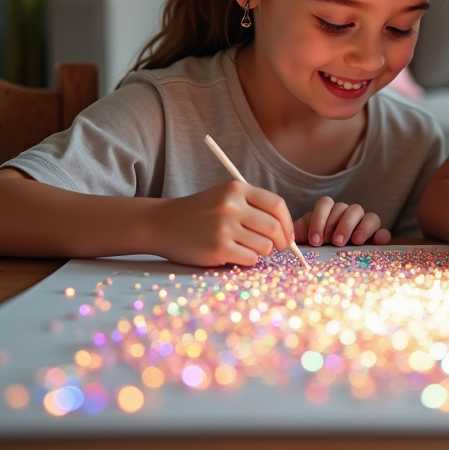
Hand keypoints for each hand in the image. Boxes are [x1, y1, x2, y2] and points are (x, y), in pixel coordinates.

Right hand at [152, 181, 295, 266]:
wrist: (161, 223)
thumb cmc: (200, 213)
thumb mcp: (225, 197)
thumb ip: (254, 207)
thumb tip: (286, 233)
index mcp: (237, 189)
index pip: (277, 205)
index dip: (287, 223)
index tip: (287, 235)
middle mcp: (231, 206)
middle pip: (274, 228)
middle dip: (280, 241)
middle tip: (275, 247)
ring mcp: (224, 227)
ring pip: (264, 246)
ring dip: (261, 252)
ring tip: (246, 248)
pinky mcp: (217, 248)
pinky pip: (250, 259)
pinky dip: (247, 260)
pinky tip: (234, 255)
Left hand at [294, 197, 390, 246]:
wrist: (329, 264)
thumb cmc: (317, 250)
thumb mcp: (305, 241)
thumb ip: (299, 233)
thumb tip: (294, 233)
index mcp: (329, 212)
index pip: (326, 203)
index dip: (320, 219)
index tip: (315, 240)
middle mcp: (347, 214)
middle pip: (347, 208)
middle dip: (340, 225)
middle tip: (335, 242)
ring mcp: (364, 224)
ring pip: (367, 215)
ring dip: (360, 227)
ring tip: (354, 242)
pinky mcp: (377, 237)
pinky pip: (383, 231)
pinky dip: (380, 235)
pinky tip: (376, 243)